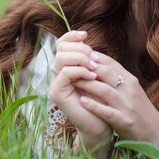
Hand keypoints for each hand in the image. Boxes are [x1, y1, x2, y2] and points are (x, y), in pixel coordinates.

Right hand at [49, 31, 112, 150]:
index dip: (71, 36)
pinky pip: (64, 74)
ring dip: (80, 59)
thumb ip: (89, 58)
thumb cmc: (102, 100)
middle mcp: (58, 73)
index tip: (85, 35)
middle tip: (93, 58)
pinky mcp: (58, 94)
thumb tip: (85, 39)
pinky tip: (92, 76)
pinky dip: (79, 71)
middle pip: (60, 49)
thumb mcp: (97, 74)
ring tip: (94, 67)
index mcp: (66, 66)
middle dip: (79, 49)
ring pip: (60, 59)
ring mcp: (56, 84)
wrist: (102, 124)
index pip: (61, 44)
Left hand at [73, 51, 158, 145]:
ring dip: (88, 84)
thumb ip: (118, 79)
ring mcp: (127, 105)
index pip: (111, 64)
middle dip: (89, 68)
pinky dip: (94, 106)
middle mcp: (130, 90)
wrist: (155, 134)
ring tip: (73, 80)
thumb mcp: (131, 91)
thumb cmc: (139, 111)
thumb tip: (99, 64)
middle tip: (72, 64)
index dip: (95, 58)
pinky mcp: (124, 121)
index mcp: (131, 81)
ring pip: (105, 90)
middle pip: (107, 73)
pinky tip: (82, 101)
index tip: (80, 54)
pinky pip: (107, 112)